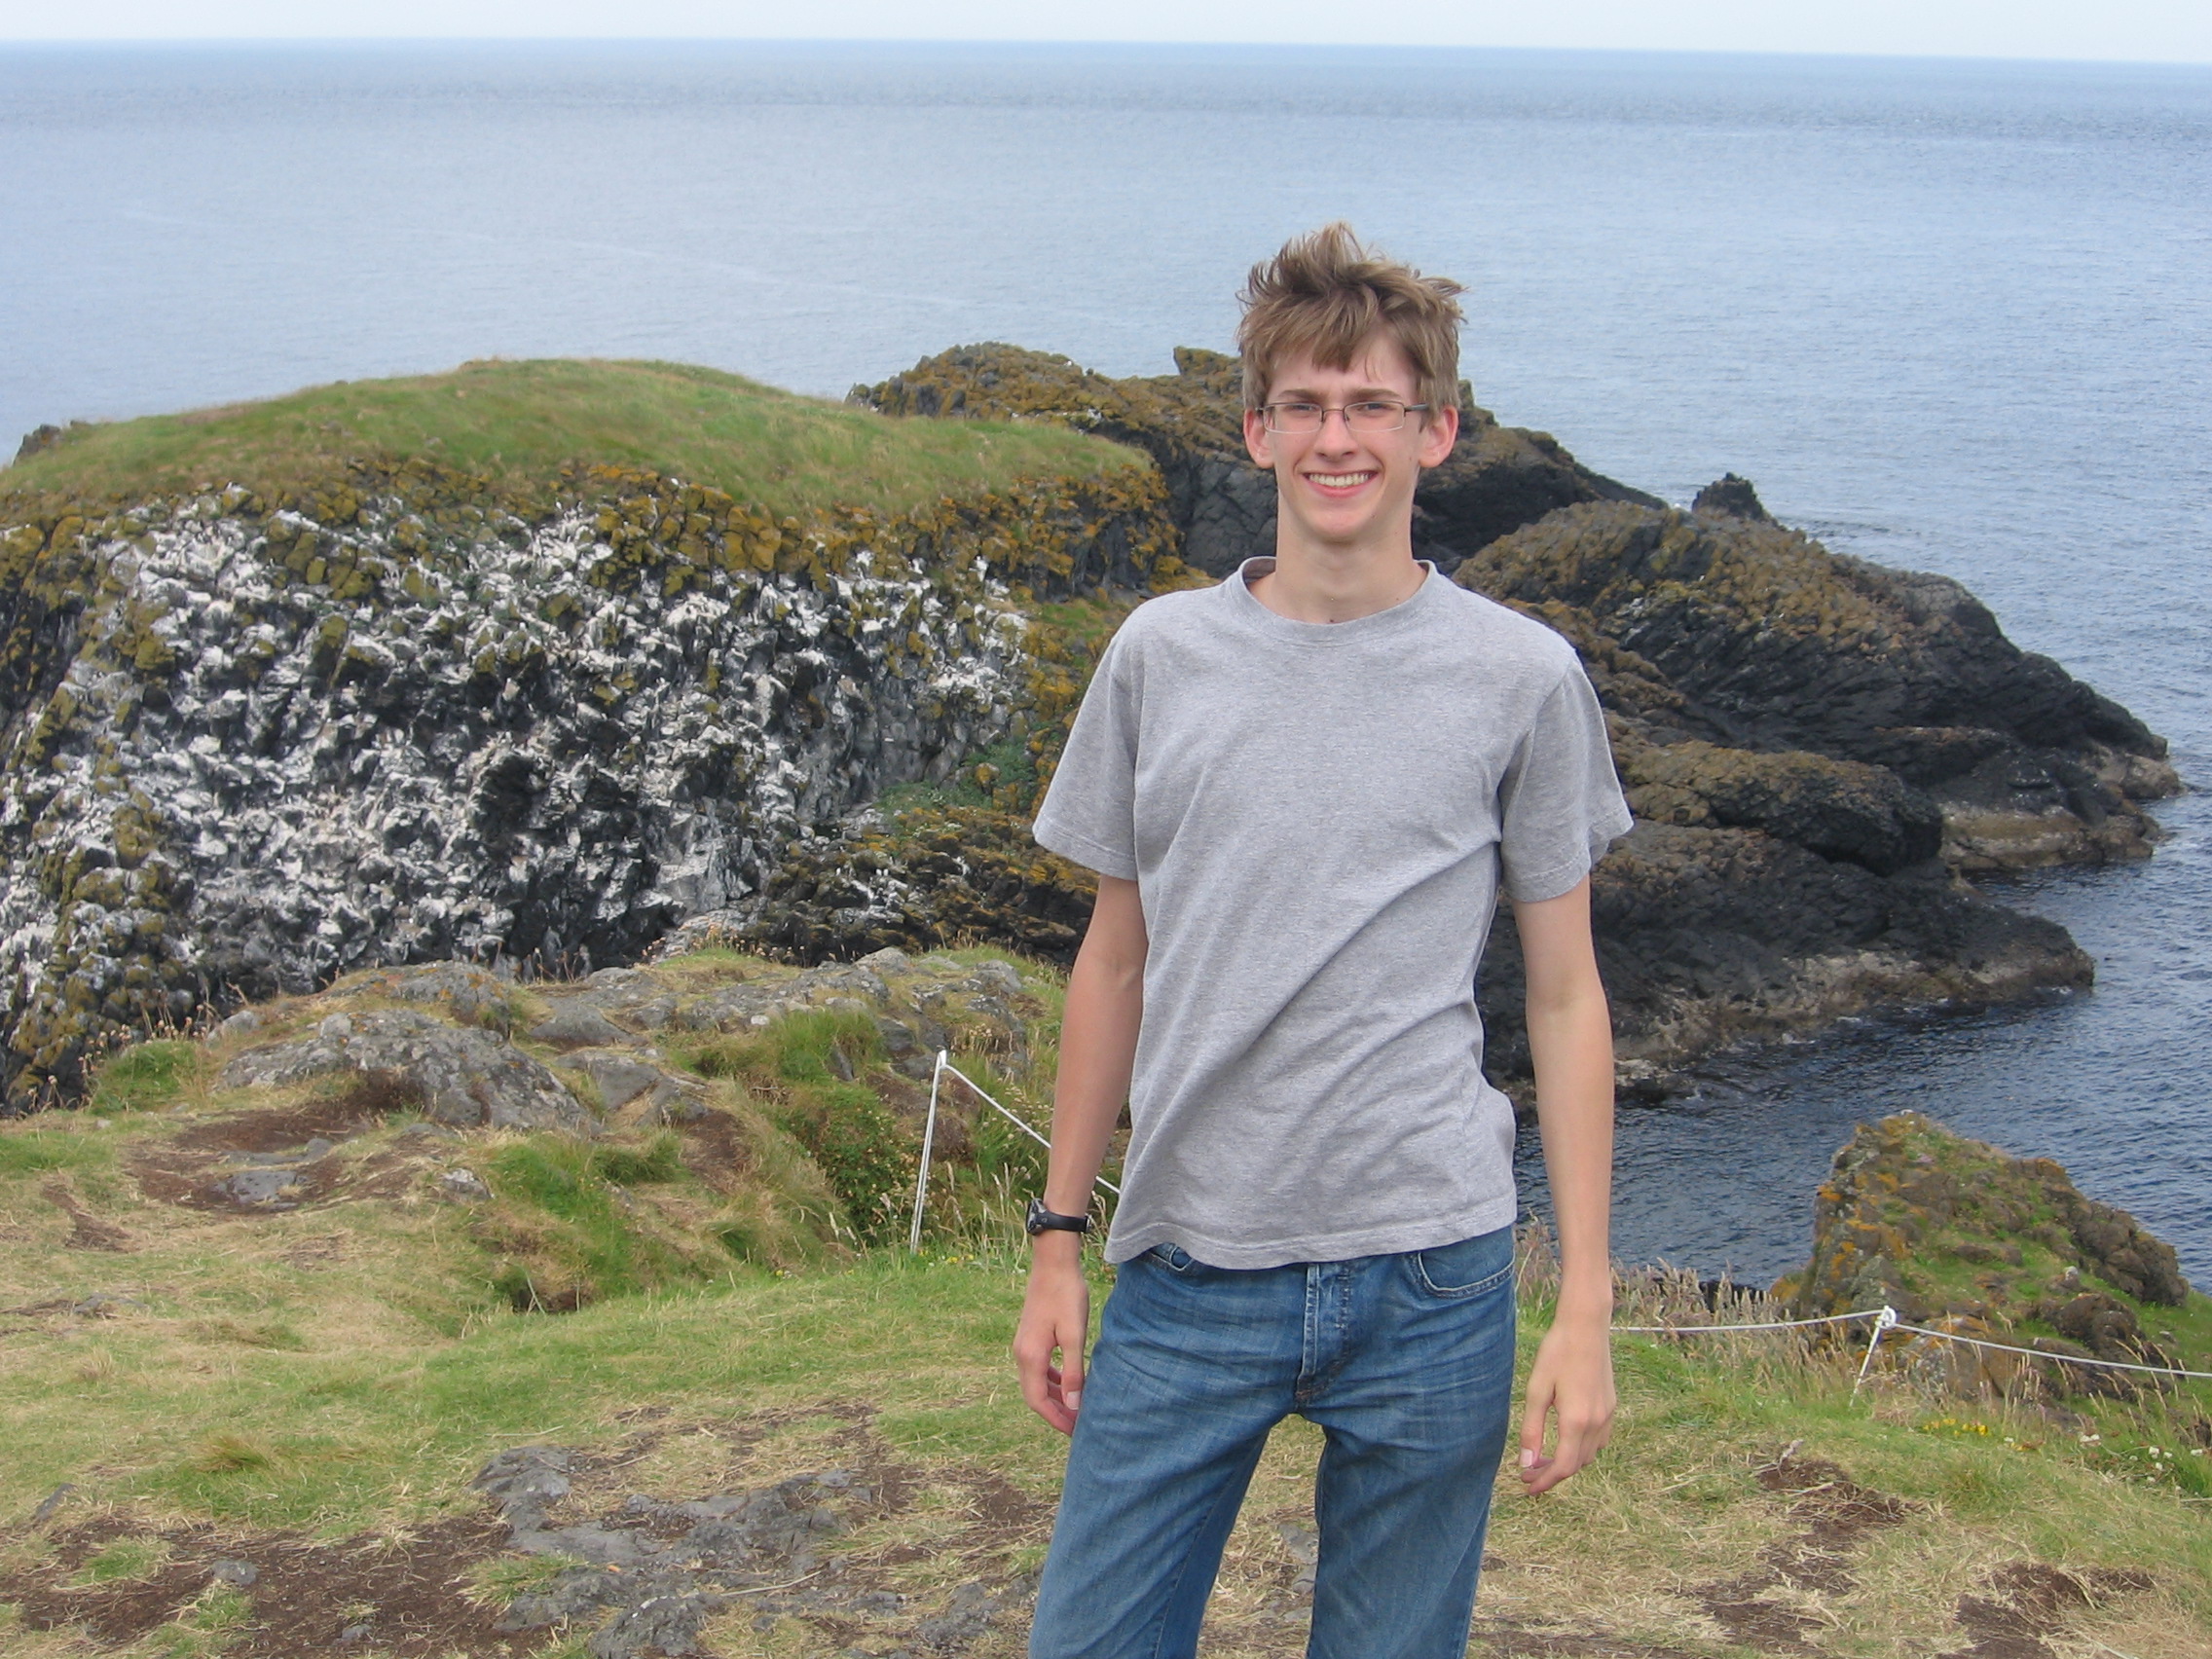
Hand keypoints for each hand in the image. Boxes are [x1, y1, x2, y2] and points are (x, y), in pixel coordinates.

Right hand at [1013, 1235, 1089, 1434]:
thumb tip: (1073, 1406)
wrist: (1053, 1263)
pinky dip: (1051, 1380)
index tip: (1074, 1432)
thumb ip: (1073, 1372)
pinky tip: (1066, 1382)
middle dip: (1055, 1413)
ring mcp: (1024, 1344)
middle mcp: (1021, 1353)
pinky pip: (1038, 1368)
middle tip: (1077, 1426)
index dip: (1055, 1419)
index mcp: (1030, 1356)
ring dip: (1053, 1397)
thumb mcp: (1074, 1336)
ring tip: (1074, 1408)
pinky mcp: (1030, 1336)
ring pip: (1036, 1382)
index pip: (1037, 1401)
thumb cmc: (1066, 1296)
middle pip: (1034, 1395)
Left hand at [1518, 1303, 1614, 1494]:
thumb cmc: (1556, 1353)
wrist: (1586, 1327)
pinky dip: (1581, 1449)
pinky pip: (1599, 1440)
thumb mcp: (1536, 1390)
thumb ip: (1531, 1429)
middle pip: (1576, 1464)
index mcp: (1576, 1421)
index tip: (1527, 1488)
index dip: (1545, 1482)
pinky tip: (1564, 1439)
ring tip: (1542, 1458)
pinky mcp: (1611, 1406)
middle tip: (1527, 1472)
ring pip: (1589, 1454)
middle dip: (1552, 1473)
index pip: (1563, 1467)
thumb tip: (1526, 1463)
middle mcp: (1597, 1423)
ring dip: (1567, 1462)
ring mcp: (1607, 1415)